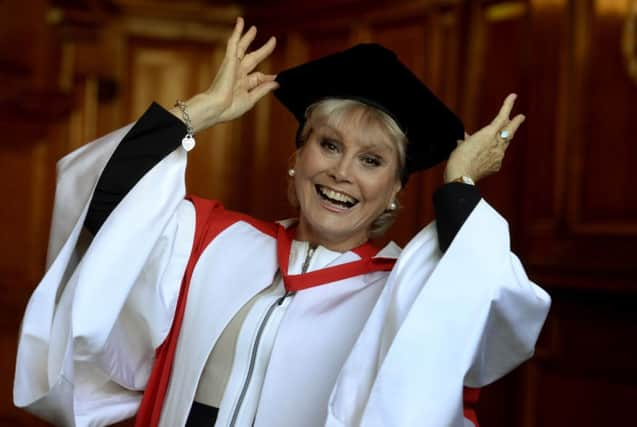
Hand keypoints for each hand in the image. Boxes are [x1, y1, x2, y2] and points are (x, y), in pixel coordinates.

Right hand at [172, 17, 277, 132]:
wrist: (216, 107)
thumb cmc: (229, 108)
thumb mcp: (251, 99)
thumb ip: (263, 89)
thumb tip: (276, 82)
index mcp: (242, 85)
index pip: (258, 77)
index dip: (268, 77)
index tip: (275, 78)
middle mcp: (238, 74)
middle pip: (253, 59)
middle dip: (263, 51)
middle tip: (272, 41)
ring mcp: (233, 67)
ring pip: (242, 48)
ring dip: (247, 37)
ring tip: (253, 28)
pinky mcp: (229, 61)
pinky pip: (233, 43)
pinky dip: (237, 33)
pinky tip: (240, 23)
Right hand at [444, 93, 524, 183]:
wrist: (461, 176)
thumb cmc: (458, 158)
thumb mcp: (461, 144)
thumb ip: (468, 140)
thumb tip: (467, 139)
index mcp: (488, 133)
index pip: (502, 117)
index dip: (508, 106)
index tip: (513, 96)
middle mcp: (497, 143)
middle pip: (510, 130)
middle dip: (516, 122)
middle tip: (521, 116)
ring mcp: (499, 155)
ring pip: (504, 144)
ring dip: (502, 139)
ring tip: (499, 138)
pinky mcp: (497, 165)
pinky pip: (497, 157)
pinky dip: (492, 155)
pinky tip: (484, 159)